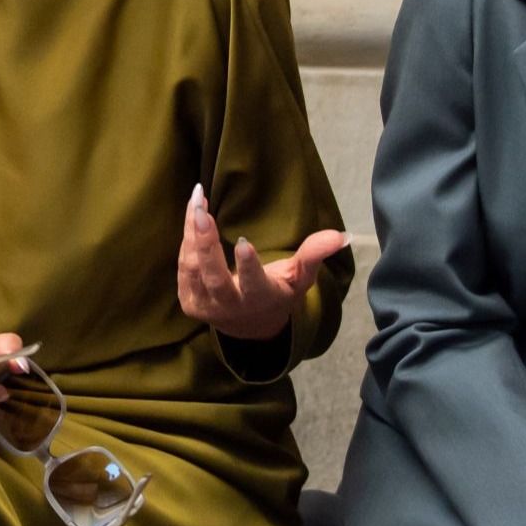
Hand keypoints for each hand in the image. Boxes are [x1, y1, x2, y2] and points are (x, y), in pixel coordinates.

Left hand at [175, 184, 347, 341]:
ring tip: (198, 200)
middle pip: (213, 277)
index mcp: (260, 300)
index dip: (248, 266)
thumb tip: (341, 236)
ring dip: (193, 233)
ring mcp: (205, 305)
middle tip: (201, 212)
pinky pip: (184, 266)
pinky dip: (187, 238)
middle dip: (206, 244)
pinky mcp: (188, 299)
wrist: (249, 325)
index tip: (244, 243)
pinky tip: (193, 212)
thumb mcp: (300, 278)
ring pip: (193, 268)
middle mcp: (229, 306)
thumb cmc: (278, 294)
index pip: (253, 285)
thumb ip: (314, 255)